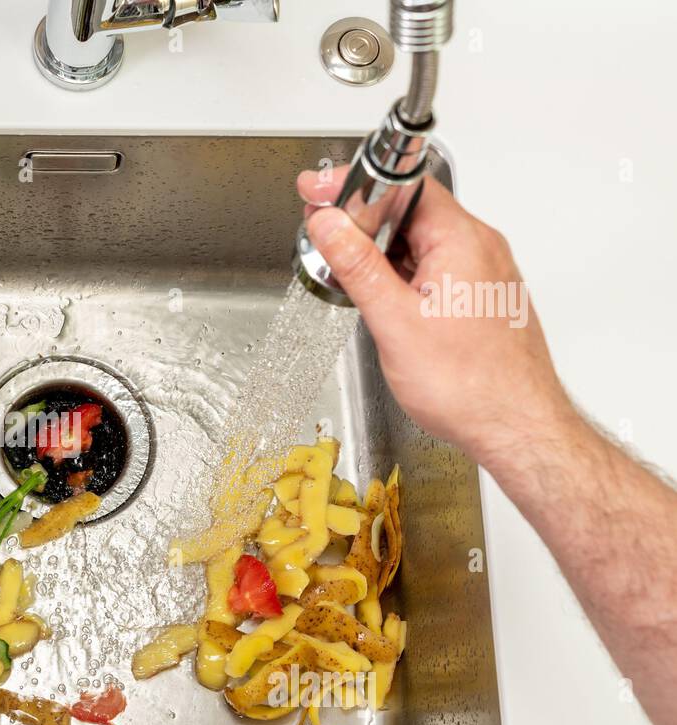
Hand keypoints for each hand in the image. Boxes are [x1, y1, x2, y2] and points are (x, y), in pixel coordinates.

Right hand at [297, 169, 571, 463]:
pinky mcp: (481, 297)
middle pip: (411, 212)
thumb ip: (358, 265)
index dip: (355, 185)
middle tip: (323, 237)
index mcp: (462, 241)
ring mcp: (484, 273)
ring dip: (382, 253)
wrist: (516, 428)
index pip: (405, 187)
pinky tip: (383, 300)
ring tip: (348, 277)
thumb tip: (330, 224)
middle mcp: (480, 248)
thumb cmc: (470, 385)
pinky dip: (403, 274)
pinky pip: (436, 268)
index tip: (319, 191)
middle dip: (362, 222)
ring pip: (422, 242)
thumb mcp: (394, 321)